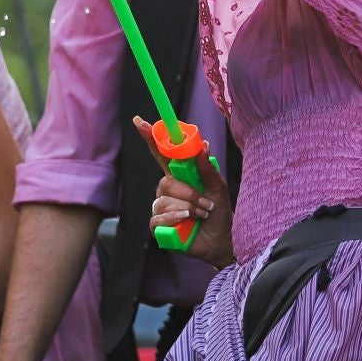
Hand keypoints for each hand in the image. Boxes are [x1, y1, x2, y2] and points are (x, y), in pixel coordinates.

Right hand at [133, 116, 234, 268]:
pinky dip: (175, 219)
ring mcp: (161, 207)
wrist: (221, 239)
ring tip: (201, 214)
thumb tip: (203, 146)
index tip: (140, 122)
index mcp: (179, 176)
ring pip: (164, 201)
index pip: (162, 154)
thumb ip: (207, 168)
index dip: (151, 138)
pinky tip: (186, 222)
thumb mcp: (217, 187)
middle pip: (166, 182)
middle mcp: (167, 189)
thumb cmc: (218, 211)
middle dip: (188, 193)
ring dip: (186, 207)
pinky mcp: (158, 225)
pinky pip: (158, 218)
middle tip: (206, 203)